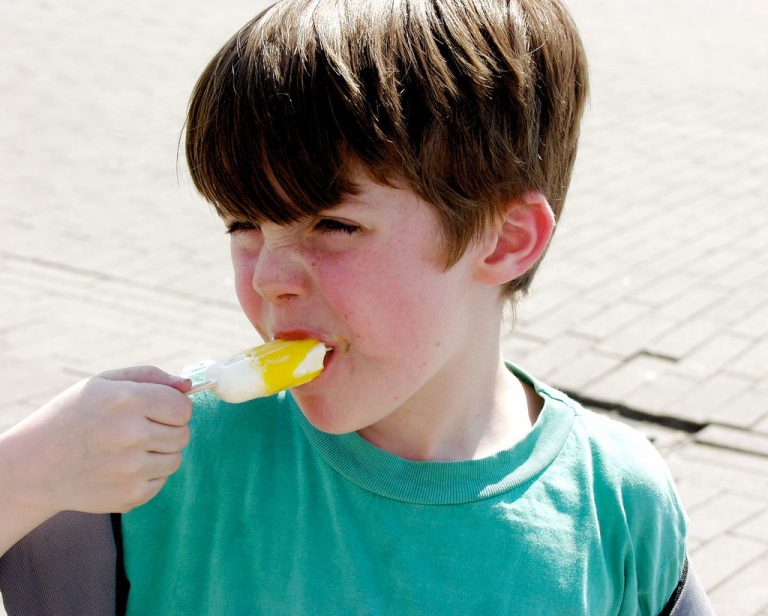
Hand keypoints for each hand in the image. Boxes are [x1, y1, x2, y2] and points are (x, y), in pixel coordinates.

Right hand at [0, 367, 191, 553]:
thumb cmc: (71, 417)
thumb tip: (188, 385)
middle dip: (167, 429)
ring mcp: (132, 469)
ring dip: (159, 453)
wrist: (33, 466)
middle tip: (139, 429)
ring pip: (175, 459)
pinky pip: (161, 481)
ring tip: (128, 448)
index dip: (174, 407)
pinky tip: (120, 467)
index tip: (158, 409)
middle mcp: (131, 435)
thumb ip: (150, 377)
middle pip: (183, 434)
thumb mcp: (103, 383)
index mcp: (127, 401)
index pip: (183, 407)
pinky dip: (148, 474)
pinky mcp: (131, 495)